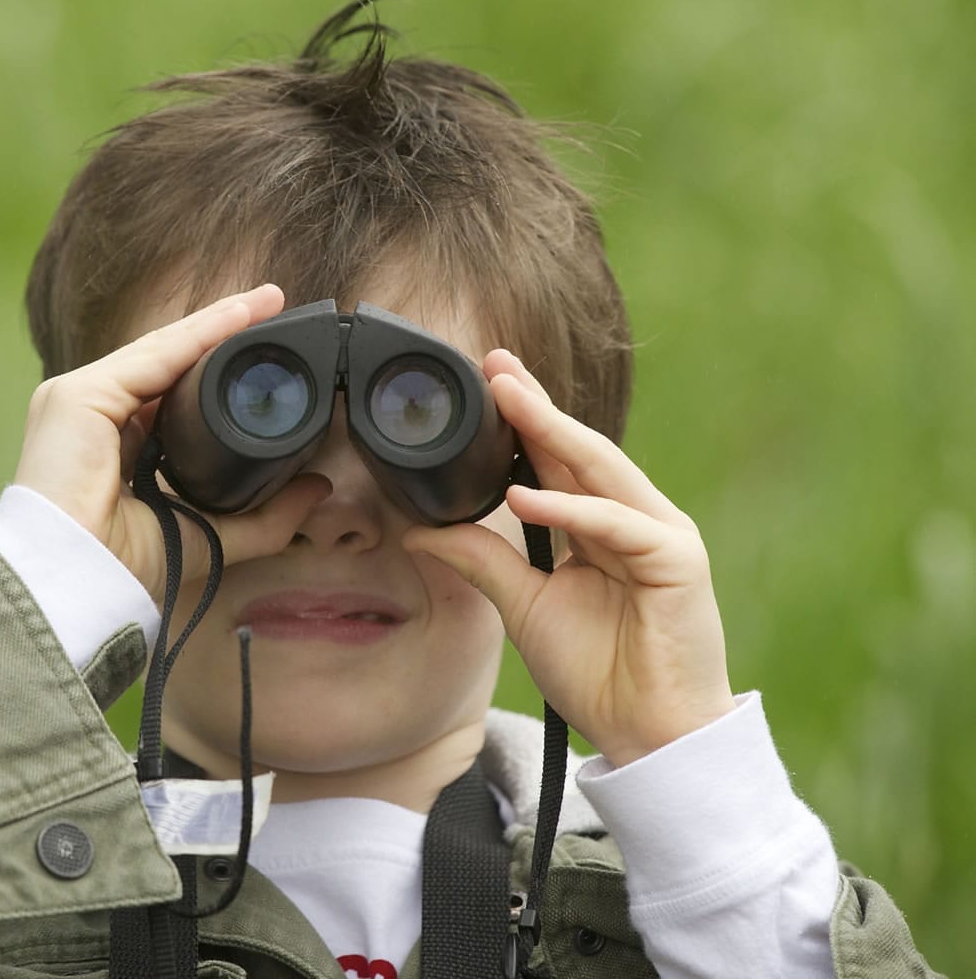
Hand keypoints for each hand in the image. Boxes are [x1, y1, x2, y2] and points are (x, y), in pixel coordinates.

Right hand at [14, 284, 331, 602]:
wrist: (80, 583)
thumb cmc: (126, 568)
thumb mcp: (211, 536)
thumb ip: (265, 517)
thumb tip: (318, 487)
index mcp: (112, 448)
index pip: (170, 393)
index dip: (216, 366)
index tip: (266, 348)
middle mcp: (93, 417)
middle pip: (167, 364)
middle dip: (221, 333)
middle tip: (274, 307)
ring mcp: (78, 401)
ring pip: (161, 350)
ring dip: (217, 322)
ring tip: (266, 301)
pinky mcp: (77, 395)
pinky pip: (152, 356)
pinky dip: (197, 333)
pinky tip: (238, 315)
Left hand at [403, 349, 734, 764]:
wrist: (649, 734)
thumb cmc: (598, 671)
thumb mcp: (525, 606)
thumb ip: (483, 562)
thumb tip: (421, 532)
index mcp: (603, 527)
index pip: (560, 461)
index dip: (526, 420)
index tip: (488, 379)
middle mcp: (635, 521)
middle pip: (580, 452)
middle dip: (536, 406)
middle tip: (496, 364)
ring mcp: (661, 536)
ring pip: (601, 473)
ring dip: (552, 434)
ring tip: (508, 399)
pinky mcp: (678, 563)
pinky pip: (615, 526)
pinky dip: (570, 510)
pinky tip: (523, 496)